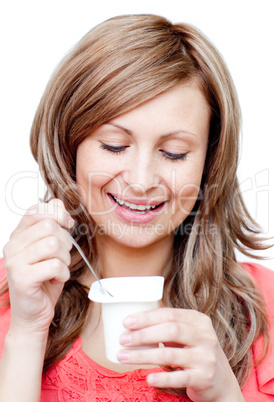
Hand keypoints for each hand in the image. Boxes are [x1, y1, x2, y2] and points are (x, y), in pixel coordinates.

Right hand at [3, 199, 73, 336]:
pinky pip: (55, 265)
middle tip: (61, 256)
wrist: (32, 314)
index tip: (67, 225)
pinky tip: (55, 280)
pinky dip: (63, 274)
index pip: (37, 210)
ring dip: (64, 259)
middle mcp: (13, 246)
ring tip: (58, 269)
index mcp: (18, 235)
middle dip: (64, 242)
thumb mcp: (50, 249)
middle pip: (49, 226)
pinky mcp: (23, 278)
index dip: (58, 214)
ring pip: (53, 244)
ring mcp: (15, 262)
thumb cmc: (43, 281)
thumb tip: (57, 203)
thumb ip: (53, 225)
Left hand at [117, 308, 243, 401]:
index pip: (170, 314)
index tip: (126, 322)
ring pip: (170, 354)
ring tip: (124, 357)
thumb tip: (132, 323)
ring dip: (143, 355)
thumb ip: (168, 326)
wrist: (221, 382)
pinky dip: (162, 378)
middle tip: (123, 339)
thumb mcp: (188, 334)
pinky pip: (180, 378)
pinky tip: (148, 378)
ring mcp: (206, 358)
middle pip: (171, 330)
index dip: (147, 317)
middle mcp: (205, 337)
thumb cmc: (195, 352)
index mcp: (199, 320)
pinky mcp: (204, 378)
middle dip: (143, 334)